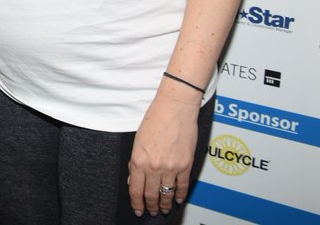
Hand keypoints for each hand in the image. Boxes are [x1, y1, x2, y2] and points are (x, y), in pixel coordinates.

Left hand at [127, 85, 199, 216]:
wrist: (175, 107)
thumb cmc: (155, 119)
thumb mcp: (137, 141)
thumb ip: (136, 161)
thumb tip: (134, 179)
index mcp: (138, 160)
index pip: (136, 190)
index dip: (136, 203)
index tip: (137, 209)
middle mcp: (154, 167)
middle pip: (151, 195)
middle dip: (150, 206)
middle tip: (151, 212)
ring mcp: (171, 167)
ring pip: (167, 193)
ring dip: (164, 204)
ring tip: (163, 209)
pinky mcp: (186, 165)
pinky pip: (182, 186)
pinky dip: (179, 195)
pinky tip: (177, 199)